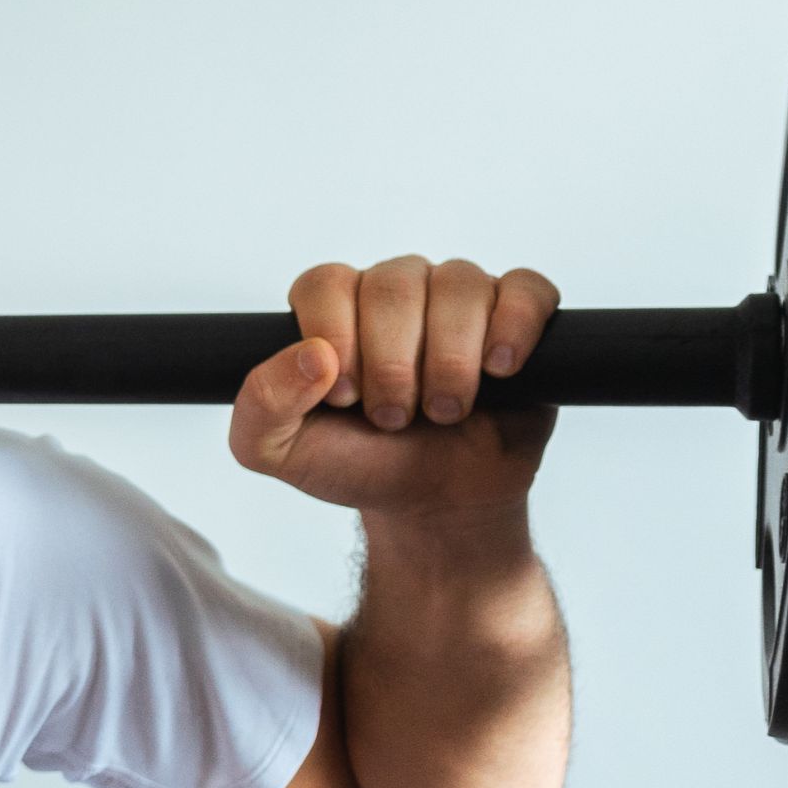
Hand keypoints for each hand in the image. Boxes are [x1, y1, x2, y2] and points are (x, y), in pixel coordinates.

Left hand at [230, 257, 561, 518]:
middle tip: (394, 417)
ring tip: (445, 410)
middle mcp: (395, 292)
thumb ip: (262, 404)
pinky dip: (513, 328)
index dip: (335, 336)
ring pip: (459, 284)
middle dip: (393, 363)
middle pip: (393, 285)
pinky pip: (525, 289)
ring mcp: (458, 301)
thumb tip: (311, 355)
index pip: (325, 283)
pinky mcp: (517, 318)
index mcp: (334, 310)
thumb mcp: (278, 450)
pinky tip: (499, 372)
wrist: (433, 503)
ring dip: (450, 360)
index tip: (344, 397)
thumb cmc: (357, 464)